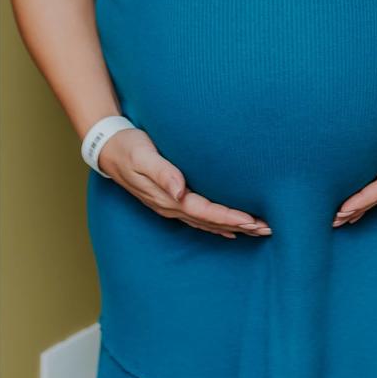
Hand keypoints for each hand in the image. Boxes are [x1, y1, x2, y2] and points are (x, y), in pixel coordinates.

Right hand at [97, 127, 272, 238]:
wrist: (109, 149)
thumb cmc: (128, 147)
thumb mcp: (142, 155)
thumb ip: (162, 172)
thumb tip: (179, 191)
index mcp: (168, 197)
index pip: (204, 211)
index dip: (228, 217)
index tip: (251, 220)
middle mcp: (172, 206)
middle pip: (211, 222)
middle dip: (239, 226)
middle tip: (267, 229)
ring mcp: (171, 206)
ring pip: (208, 222)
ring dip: (233, 227)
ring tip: (257, 230)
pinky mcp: (172, 200)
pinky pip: (200, 218)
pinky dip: (218, 225)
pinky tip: (231, 230)